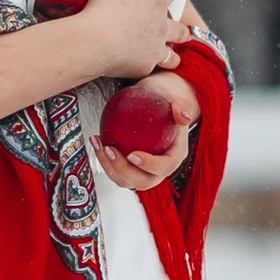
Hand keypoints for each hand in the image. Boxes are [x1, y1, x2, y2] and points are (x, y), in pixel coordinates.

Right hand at [76, 0, 183, 83]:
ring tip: (172, 56)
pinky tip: (144, 66)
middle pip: (180, 28)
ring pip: (172, 54)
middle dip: (182, 28)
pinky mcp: (144, 66)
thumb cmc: (103, 7)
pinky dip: (149, 65)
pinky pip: (152, 67)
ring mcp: (155, 49)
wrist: (95, 41)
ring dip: (173, 53)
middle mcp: (162, 26)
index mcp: (156, 2)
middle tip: (181, 28)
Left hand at [96, 68, 198, 192]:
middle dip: (123, 170)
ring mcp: (144, 172)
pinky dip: (104, 161)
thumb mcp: (172, 98)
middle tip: (110, 149)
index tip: (132, 155)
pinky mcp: (129, 170)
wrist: (155, 106)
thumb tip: (183, 115)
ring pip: (126, 180)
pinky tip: (96, 142)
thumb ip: (179, 106)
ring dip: (109, 166)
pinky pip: (115, 173)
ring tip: (99, 145)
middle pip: (144, 181)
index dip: (149, 165)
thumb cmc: (163, 101)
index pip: (165, 166)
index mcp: (175, 155)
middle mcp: (160, 169)